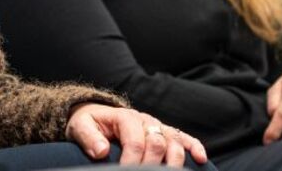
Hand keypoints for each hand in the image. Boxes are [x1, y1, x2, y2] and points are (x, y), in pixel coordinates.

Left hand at [66, 103, 207, 166]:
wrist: (94, 116)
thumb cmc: (87, 123)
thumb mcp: (80, 127)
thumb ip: (88, 138)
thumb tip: (101, 152)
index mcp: (124, 117)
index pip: (135, 142)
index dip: (132, 163)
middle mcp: (144, 120)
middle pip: (158, 142)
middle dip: (152, 164)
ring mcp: (156, 125)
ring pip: (174, 141)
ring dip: (175, 160)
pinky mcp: (164, 132)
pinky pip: (183, 137)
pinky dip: (193, 146)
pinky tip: (201, 159)